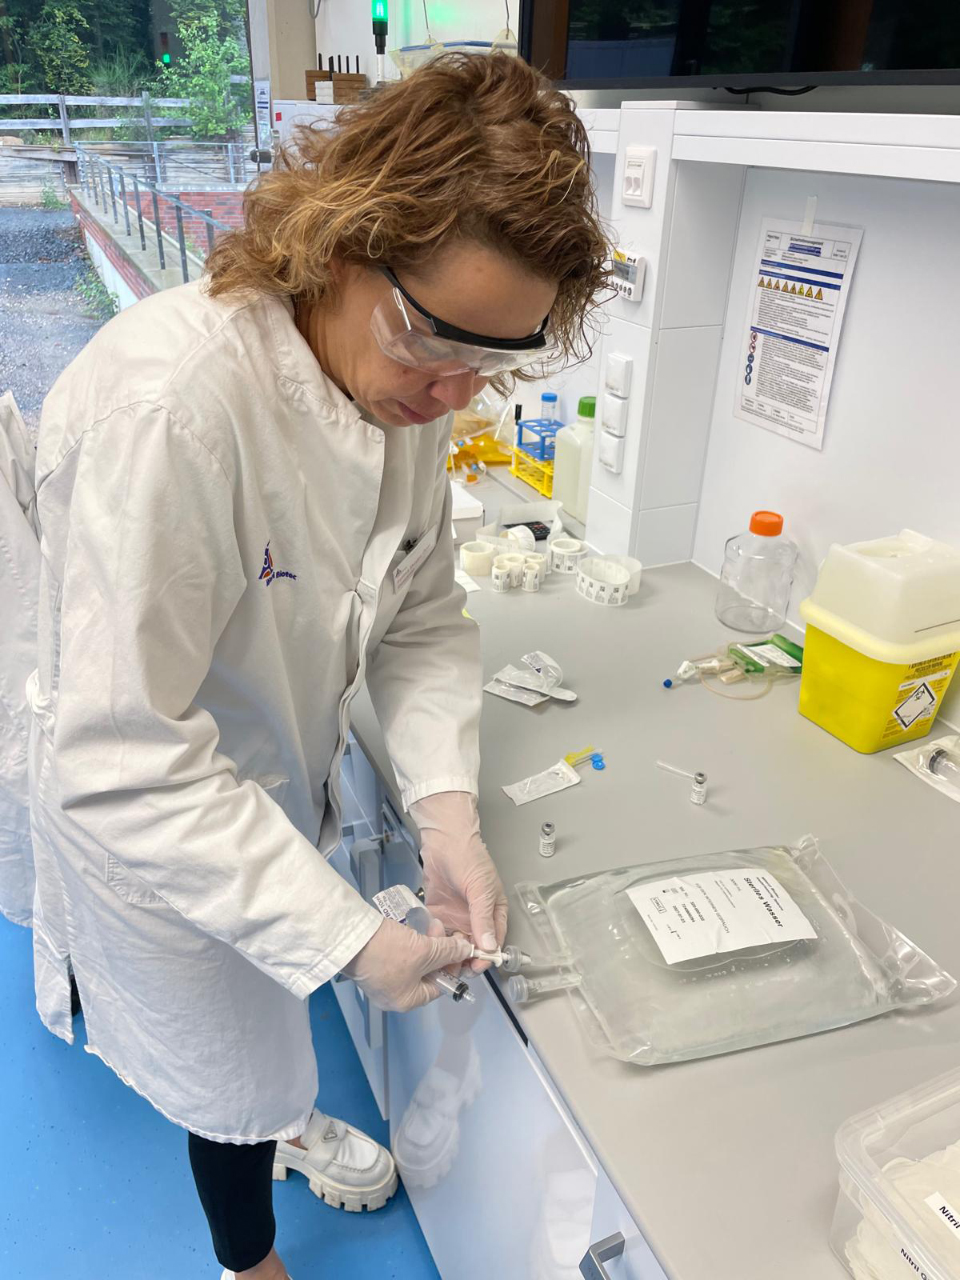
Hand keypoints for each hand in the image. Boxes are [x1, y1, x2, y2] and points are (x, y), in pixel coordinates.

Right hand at [342, 918, 472, 1011]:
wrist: (349, 937)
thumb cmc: (389, 952)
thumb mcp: (424, 951)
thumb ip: (448, 952)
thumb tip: (466, 951)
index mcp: (406, 1001)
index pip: (439, 986)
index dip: (452, 966)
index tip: (459, 947)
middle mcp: (393, 995)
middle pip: (426, 973)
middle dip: (438, 950)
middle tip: (443, 930)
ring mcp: (380, 980)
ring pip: (412, 962)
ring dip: (425, 943)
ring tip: (430, 924)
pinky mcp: (372, 963)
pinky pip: (398, 955)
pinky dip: (409, 942)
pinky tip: (413, 928)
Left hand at [410, 791, 507, 973]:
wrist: (443, 839)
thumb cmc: (469, 858)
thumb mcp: (481, 888)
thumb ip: (483, 917)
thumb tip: (489, 946)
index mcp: (493, 911)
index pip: (493, 940)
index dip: (486, 956)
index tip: (477, 967)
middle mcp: (475, 917)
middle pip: (473, 946)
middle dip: (465, 959)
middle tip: (454, 970)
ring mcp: (456, 916)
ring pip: (454, 944)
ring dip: (448, 955)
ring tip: (439, 963)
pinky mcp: (438, 913)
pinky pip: (437, 934)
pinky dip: (434, 943)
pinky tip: (427, 949)